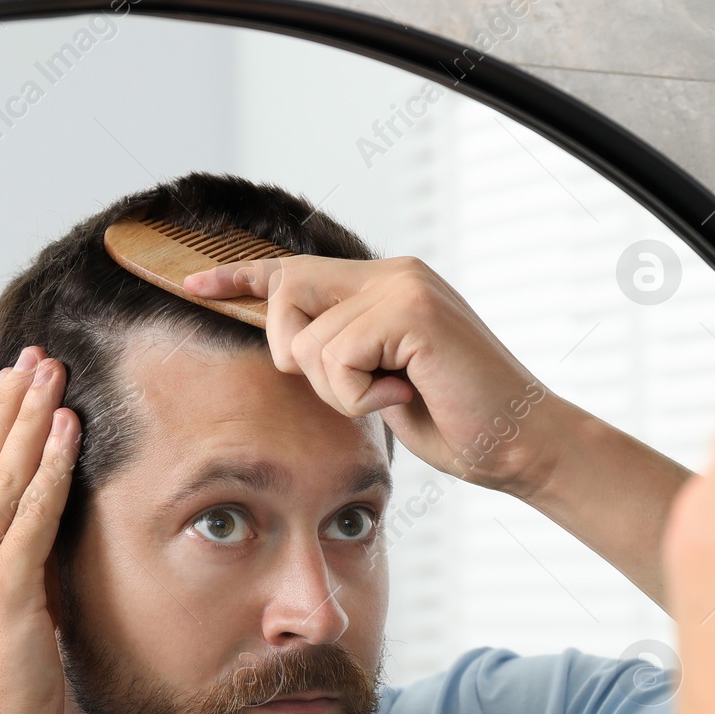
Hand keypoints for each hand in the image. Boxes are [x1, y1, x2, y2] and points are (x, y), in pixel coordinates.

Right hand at [0, 346, 81, 713]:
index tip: (13, 383)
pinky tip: (70, 431)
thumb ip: (9, 566)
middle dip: (9, 404)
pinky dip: (54, 468)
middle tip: (35, 357)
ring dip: (33, 419)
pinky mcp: (0, 594)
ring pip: (3, 478)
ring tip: (54, 374)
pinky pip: (32, 516)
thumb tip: (45, 520)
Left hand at [182, 256, 555, 494]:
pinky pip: (336, 359)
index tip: (194, 282)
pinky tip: (407, 396)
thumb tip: (288, 347)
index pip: (295, 270)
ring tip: (397, 394)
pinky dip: (361, 397)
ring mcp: (402, 286)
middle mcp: (391, 273)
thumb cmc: (458, 424)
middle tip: (359, 388)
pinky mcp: (410, 310)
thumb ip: (343, 352)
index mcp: (385, 284)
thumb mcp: (382, 382)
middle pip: (285, 296)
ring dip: (340, 390)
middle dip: (296, 356)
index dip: (239, 276)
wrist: (520, 444)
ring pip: (307, 341)